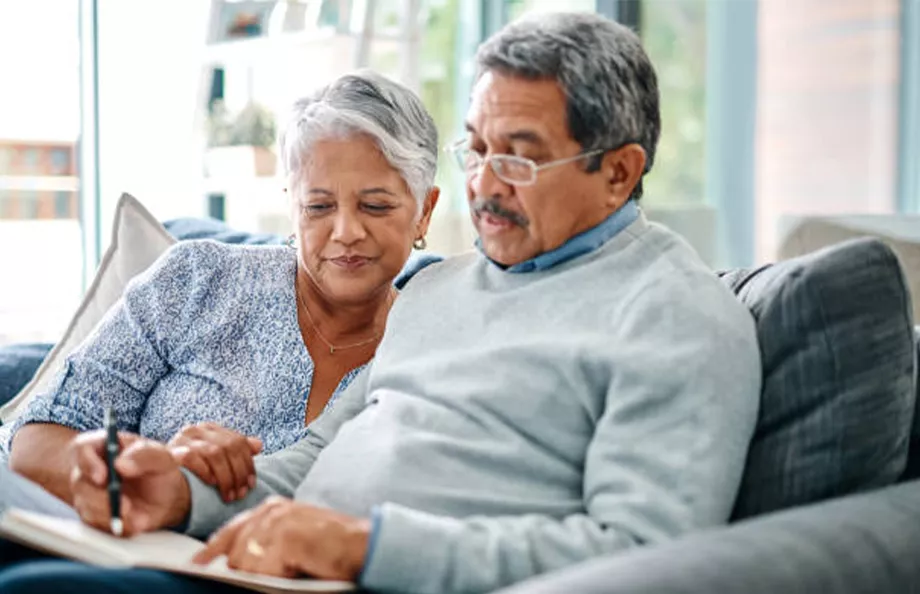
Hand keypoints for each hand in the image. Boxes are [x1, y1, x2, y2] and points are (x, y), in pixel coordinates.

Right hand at [69, 430, 190, 535]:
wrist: (165, 496)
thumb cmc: (158, 470)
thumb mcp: (161, 456)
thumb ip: (145, 455)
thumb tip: (121, 464)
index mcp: (104, 446)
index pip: (84, 450)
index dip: (90, 464)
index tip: (102, 477)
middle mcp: (91, 469)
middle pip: (80, 482)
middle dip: (100, 496)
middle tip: (124, 504)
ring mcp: (88, 493)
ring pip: (85, 505)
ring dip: (107, 512)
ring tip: (130, 513)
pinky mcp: (93, 514)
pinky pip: (93, 523)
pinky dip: (111, 524)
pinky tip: (131, 522)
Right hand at [168, 423, 262, 502]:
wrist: (154, 479)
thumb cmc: (190, 470)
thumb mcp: (216, 459)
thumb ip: (236, 451)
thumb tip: (258, 445)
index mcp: (209, 428)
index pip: (237, 441)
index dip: (248, 464)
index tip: (251, 484)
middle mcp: (196, 429)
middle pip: (228, 447)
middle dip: (238, 473)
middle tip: (241, 493)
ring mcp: (182, 439)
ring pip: (214, 453)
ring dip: (225, 476)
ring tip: (229, 494)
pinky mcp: (171, 451)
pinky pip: (192, 458)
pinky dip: (205, 470)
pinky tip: (211, 483)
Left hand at [192, 497, 369, 581]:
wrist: (359, 545)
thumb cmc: (329, 547)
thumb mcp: (291, 538)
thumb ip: (265, 541)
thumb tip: (233, 560)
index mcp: (272, 508)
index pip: (232, 529)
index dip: (214, 548)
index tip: (198, 562)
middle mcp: (271, 511)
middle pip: (235, 550)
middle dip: (247, 569)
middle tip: (278, 570)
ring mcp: (277, 523)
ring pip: (245, 563)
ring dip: (264, 574)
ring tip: (291, 568)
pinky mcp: (284, 538)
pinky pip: (262, 570)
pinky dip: (276, 576)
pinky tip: (295, 568)